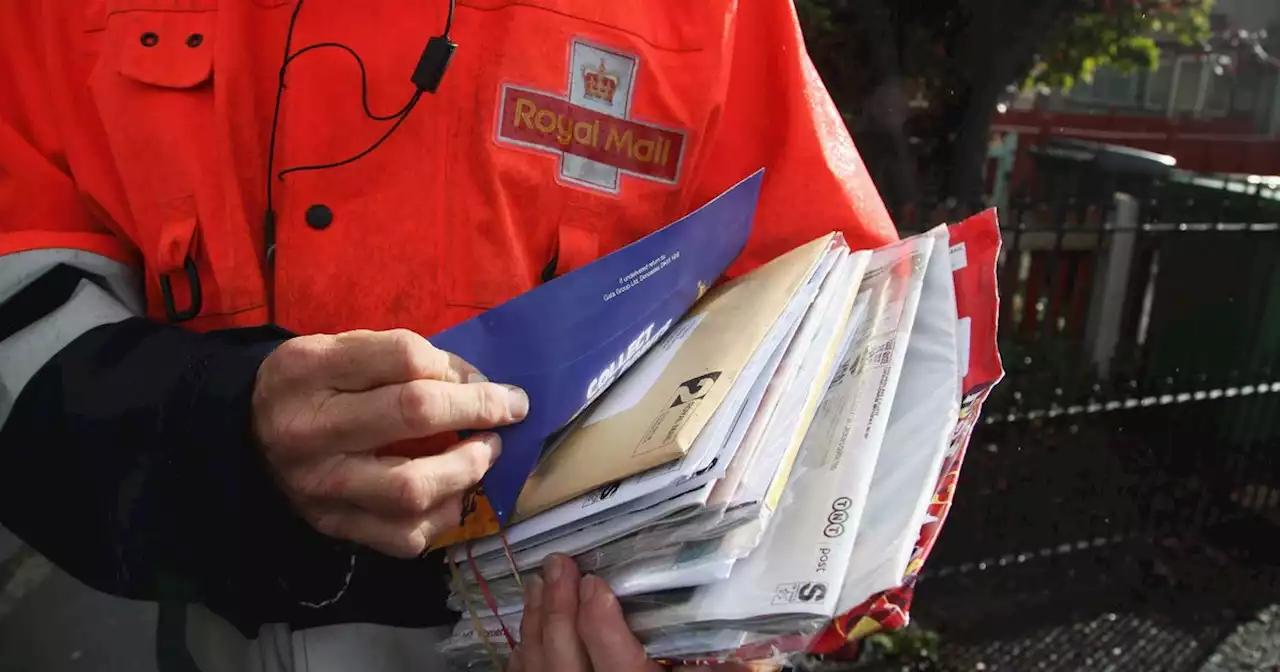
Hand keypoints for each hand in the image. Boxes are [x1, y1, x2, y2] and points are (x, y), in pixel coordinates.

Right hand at [252, 328, 527, 557]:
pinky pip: (404, 536)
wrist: (248, 436)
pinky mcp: (333, 526)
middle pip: (413, 413)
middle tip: (510, 410)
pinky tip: (455, 494)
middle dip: (477, 410)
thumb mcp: (343, 349)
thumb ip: (404, 357)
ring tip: (485, 453)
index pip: (402, 356)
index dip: (458, 367)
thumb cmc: (315, 385)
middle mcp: (309, 429)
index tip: (487, 379)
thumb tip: (478, 384)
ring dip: (467, 469)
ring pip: (413, 487)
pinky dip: (444, 517)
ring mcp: (320, 486)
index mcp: (309, 369)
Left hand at [512, 554, 775, 671]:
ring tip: (537, 585)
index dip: (601, 623)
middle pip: (565, 662)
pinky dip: (522, 661)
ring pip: (538, 671)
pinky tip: (524, 638)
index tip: (594, 583)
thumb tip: (754, 660)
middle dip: (557, 609)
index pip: (619, 666)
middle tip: (558, 565)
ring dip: (535, 626)